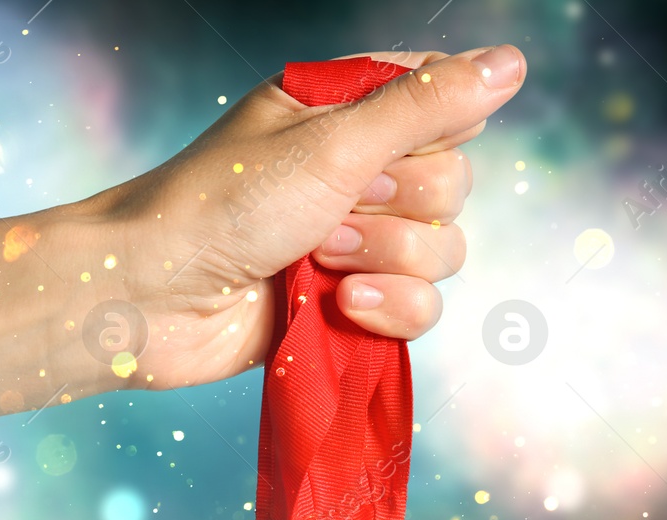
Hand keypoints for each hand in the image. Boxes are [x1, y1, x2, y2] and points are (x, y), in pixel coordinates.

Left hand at [74, 45, 526, 389]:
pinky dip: (388, 309)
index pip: (444, 103)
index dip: (433, 132)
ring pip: (444, 251)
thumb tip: (513, 61)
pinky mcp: (352, 303)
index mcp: (347, 110)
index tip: (385, 147)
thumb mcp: (332, 144)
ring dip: (387, 260)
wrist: (153, 299)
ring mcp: (356, 241)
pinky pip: (421, 308)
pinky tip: (341, 305)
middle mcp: (357, 170)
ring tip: (321, 261)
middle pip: (454, 185)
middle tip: (334, 210)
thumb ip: (428, 108)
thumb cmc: (222, 204)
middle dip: (400, 206)